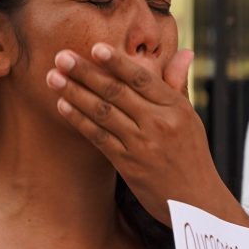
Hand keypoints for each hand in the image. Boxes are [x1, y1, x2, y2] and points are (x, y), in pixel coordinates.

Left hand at [47, 44, 248, 226]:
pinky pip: (98, 137)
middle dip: (85, 72)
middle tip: (61, 57)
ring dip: (74, 93)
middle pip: (116, 92)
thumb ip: (178, 84)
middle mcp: (159, 123)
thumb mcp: (190, 117)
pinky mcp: (128, 164)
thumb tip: (185, 52)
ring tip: (53, 78)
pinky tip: (62, 105)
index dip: (116, 62)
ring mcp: (142, 144)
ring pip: (102, 112)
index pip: (142, 78)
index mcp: (176, 107)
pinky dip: (79, 120)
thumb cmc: (191, 154)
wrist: (195, 201)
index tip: (94, 47)